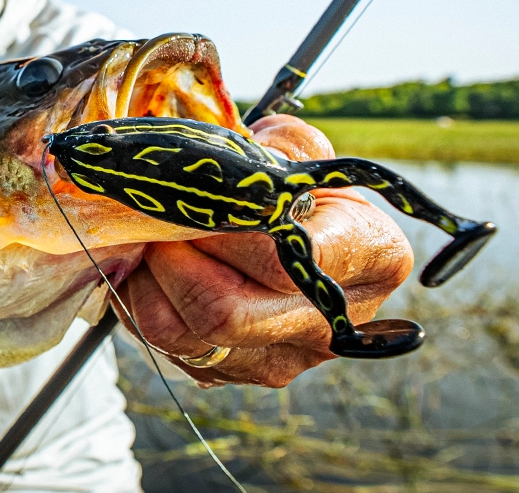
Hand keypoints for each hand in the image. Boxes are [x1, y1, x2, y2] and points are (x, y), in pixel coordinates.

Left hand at [112, 114, 413, 386]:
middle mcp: (336, 323)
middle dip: (178, 257)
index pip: (295, 261)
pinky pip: (168, 343)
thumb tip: (235, 170)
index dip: (234, 232)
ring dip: (154, 279)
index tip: (204, 200)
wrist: (272, 228)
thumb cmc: (284, 183)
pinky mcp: (234, 372)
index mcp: (373, 257)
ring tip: (153, 239)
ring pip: (190, 332)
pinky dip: (145, 299)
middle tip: (161, 217)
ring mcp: (284, 358)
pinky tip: (152, 268)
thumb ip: (281, 148)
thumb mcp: (294, 146)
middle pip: (229, 311)